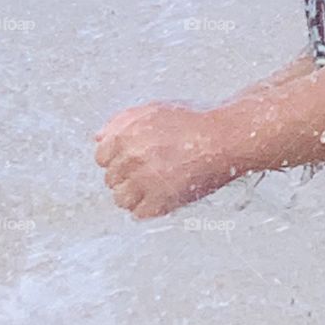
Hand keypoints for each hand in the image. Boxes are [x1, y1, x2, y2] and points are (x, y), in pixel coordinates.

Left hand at [95, 102, 234, 218]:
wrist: (225, 138)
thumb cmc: (194, 122)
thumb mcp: (154, 110)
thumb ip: (121, 122)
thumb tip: (98, 137)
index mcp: (126, 135)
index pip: (101, 157)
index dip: (117, 159)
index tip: (132, 159)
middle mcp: (131, 158)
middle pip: (111, 179)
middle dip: (126, 175)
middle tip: (149, 170)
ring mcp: (145, 181)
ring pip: (121, 199)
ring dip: (134, 194)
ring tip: (154, 185)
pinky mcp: (161, 201)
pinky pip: (139, 213)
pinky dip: (148, 207)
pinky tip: (161, 196)